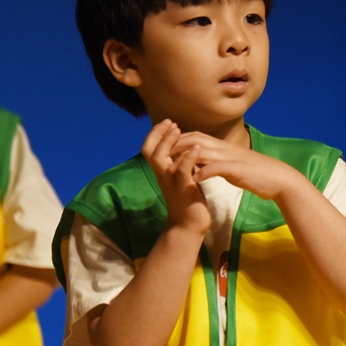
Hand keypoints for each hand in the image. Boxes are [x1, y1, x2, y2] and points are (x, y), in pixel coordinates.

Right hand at [143, 120, 210, 236]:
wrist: (190, 223)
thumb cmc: (188, 199)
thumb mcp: (181, 177)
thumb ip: (179, 162)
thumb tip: (184, 146)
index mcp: (161, 170)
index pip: (149, 147)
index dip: (155, 133)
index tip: (168, 122)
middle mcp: (162, 174)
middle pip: (149, 150)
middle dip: (158, 133)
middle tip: (171, 123)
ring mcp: (171, 181)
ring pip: (159, 158)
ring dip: (168, 142)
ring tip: (179, 130)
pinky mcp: (183, 188)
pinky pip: (182, 170)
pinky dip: (188, 157)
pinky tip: (197, 148)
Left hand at [171, 131, 304, 202]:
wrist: (277, 177)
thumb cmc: (256, 173)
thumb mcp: (232, 163)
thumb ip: (217, 160)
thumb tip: (203, 161)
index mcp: (222, 146)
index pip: (195, 136)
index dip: (178, 139)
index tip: (163, 146)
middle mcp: (224, 148)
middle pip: (194, 139)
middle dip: (175, 145)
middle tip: (159, 153)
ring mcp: (230, 157)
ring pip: (202, 151)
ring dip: (185, 157)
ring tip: (169, 166)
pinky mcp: (236, 169)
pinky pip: (216, 167)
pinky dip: (203, 172)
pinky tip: (194, 179)